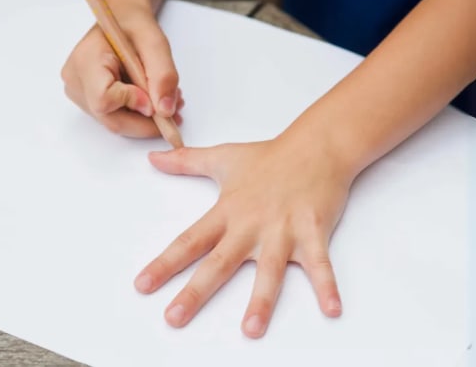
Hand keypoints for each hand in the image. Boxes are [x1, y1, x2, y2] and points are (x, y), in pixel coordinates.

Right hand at [61, 13, 183, 136]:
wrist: (120, 20)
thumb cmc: (133, 25)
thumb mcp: (155, 42)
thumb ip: (163, 75)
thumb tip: (165, 110)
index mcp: (86, 60)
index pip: (104, 98)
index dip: (134, 102)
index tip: (155, 96)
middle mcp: (76, 81)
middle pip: (112, 119)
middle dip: (147, 120)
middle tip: (174, 109)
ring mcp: (79, 94)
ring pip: (116, 122)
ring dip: (146, 119)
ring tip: (166, 99)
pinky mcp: (88, 101)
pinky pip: (115, 118)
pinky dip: (138, 115)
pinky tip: (152, 100)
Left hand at [134, 134, 353, 337]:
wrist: (316, 146)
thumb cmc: (270, 156)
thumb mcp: (223, 157)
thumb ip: (186, 162)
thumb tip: (153, 158)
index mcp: (227, 212)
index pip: (189, 241)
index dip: (165, 263)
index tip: (143, 286)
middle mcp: (251, 225)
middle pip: (219, 263)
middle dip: (196, 292)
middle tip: (174, 318)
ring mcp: (283, 230)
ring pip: (269, 270)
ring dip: (261, 300)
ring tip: (251, 329)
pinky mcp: (313, 231)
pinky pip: (320, 263)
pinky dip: (327, 286)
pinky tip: (332, 309)